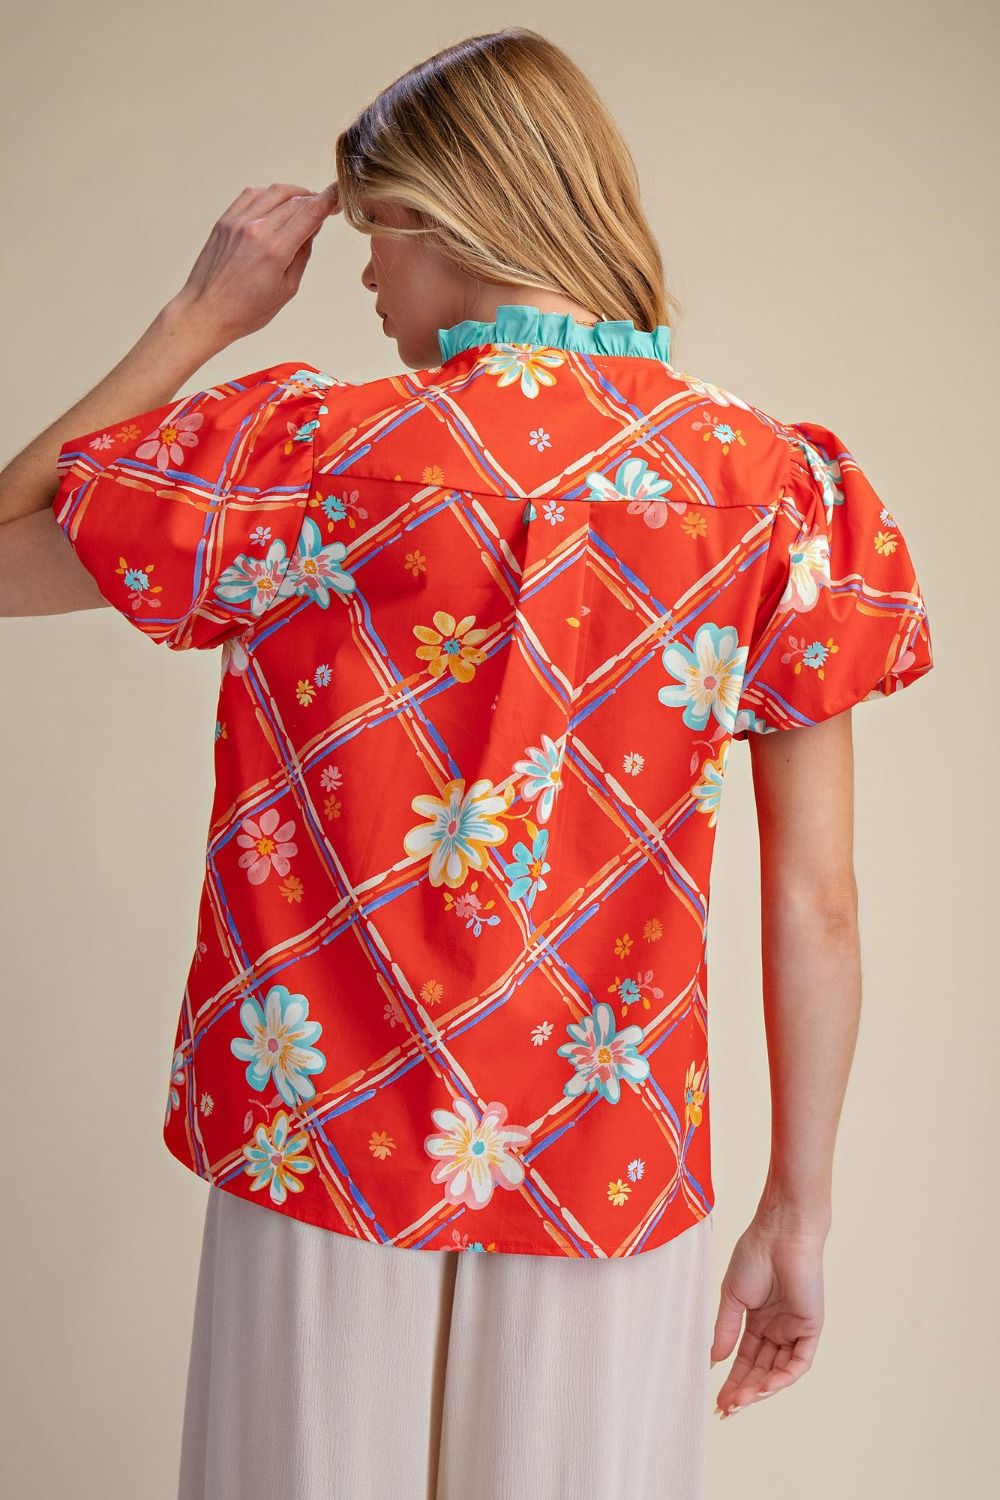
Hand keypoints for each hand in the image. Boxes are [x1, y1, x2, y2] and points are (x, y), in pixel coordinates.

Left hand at [171, 181, 338, 344]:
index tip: (339, 196)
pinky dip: (270, 194)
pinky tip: (277, 204)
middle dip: (315, 199)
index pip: (309, 213)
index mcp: (276, 250)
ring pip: (274, 192)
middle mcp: (257, 229)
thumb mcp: (287, 289)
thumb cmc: (246, 310)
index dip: (328, 201)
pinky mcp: (226, 220)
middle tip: (325, 205)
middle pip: (295, 200)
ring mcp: (238, 221)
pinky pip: (252, 195)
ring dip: (294, 193)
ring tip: (303, 203)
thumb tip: (311, 229)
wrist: (207, 311)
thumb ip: (302, 255)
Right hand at [710, 1210, 826, 1417]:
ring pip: (779, 1372)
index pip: (745, 1359)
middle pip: (761, 1370)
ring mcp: (794, 1330)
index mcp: (758, 1320)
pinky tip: (763, 1388)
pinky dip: (782, 1378)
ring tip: (741, 1402)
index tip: (717, 1399)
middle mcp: (777, 1329)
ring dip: (760, 1389)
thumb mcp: (732, 1296)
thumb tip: (714, 1360)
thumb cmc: (754, 1254)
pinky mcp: (810, 1328)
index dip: (732, 1380)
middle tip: (727, 1408)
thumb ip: (725, 1329)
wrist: (779, 1232)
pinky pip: (798, 1362)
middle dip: (744, 1391)